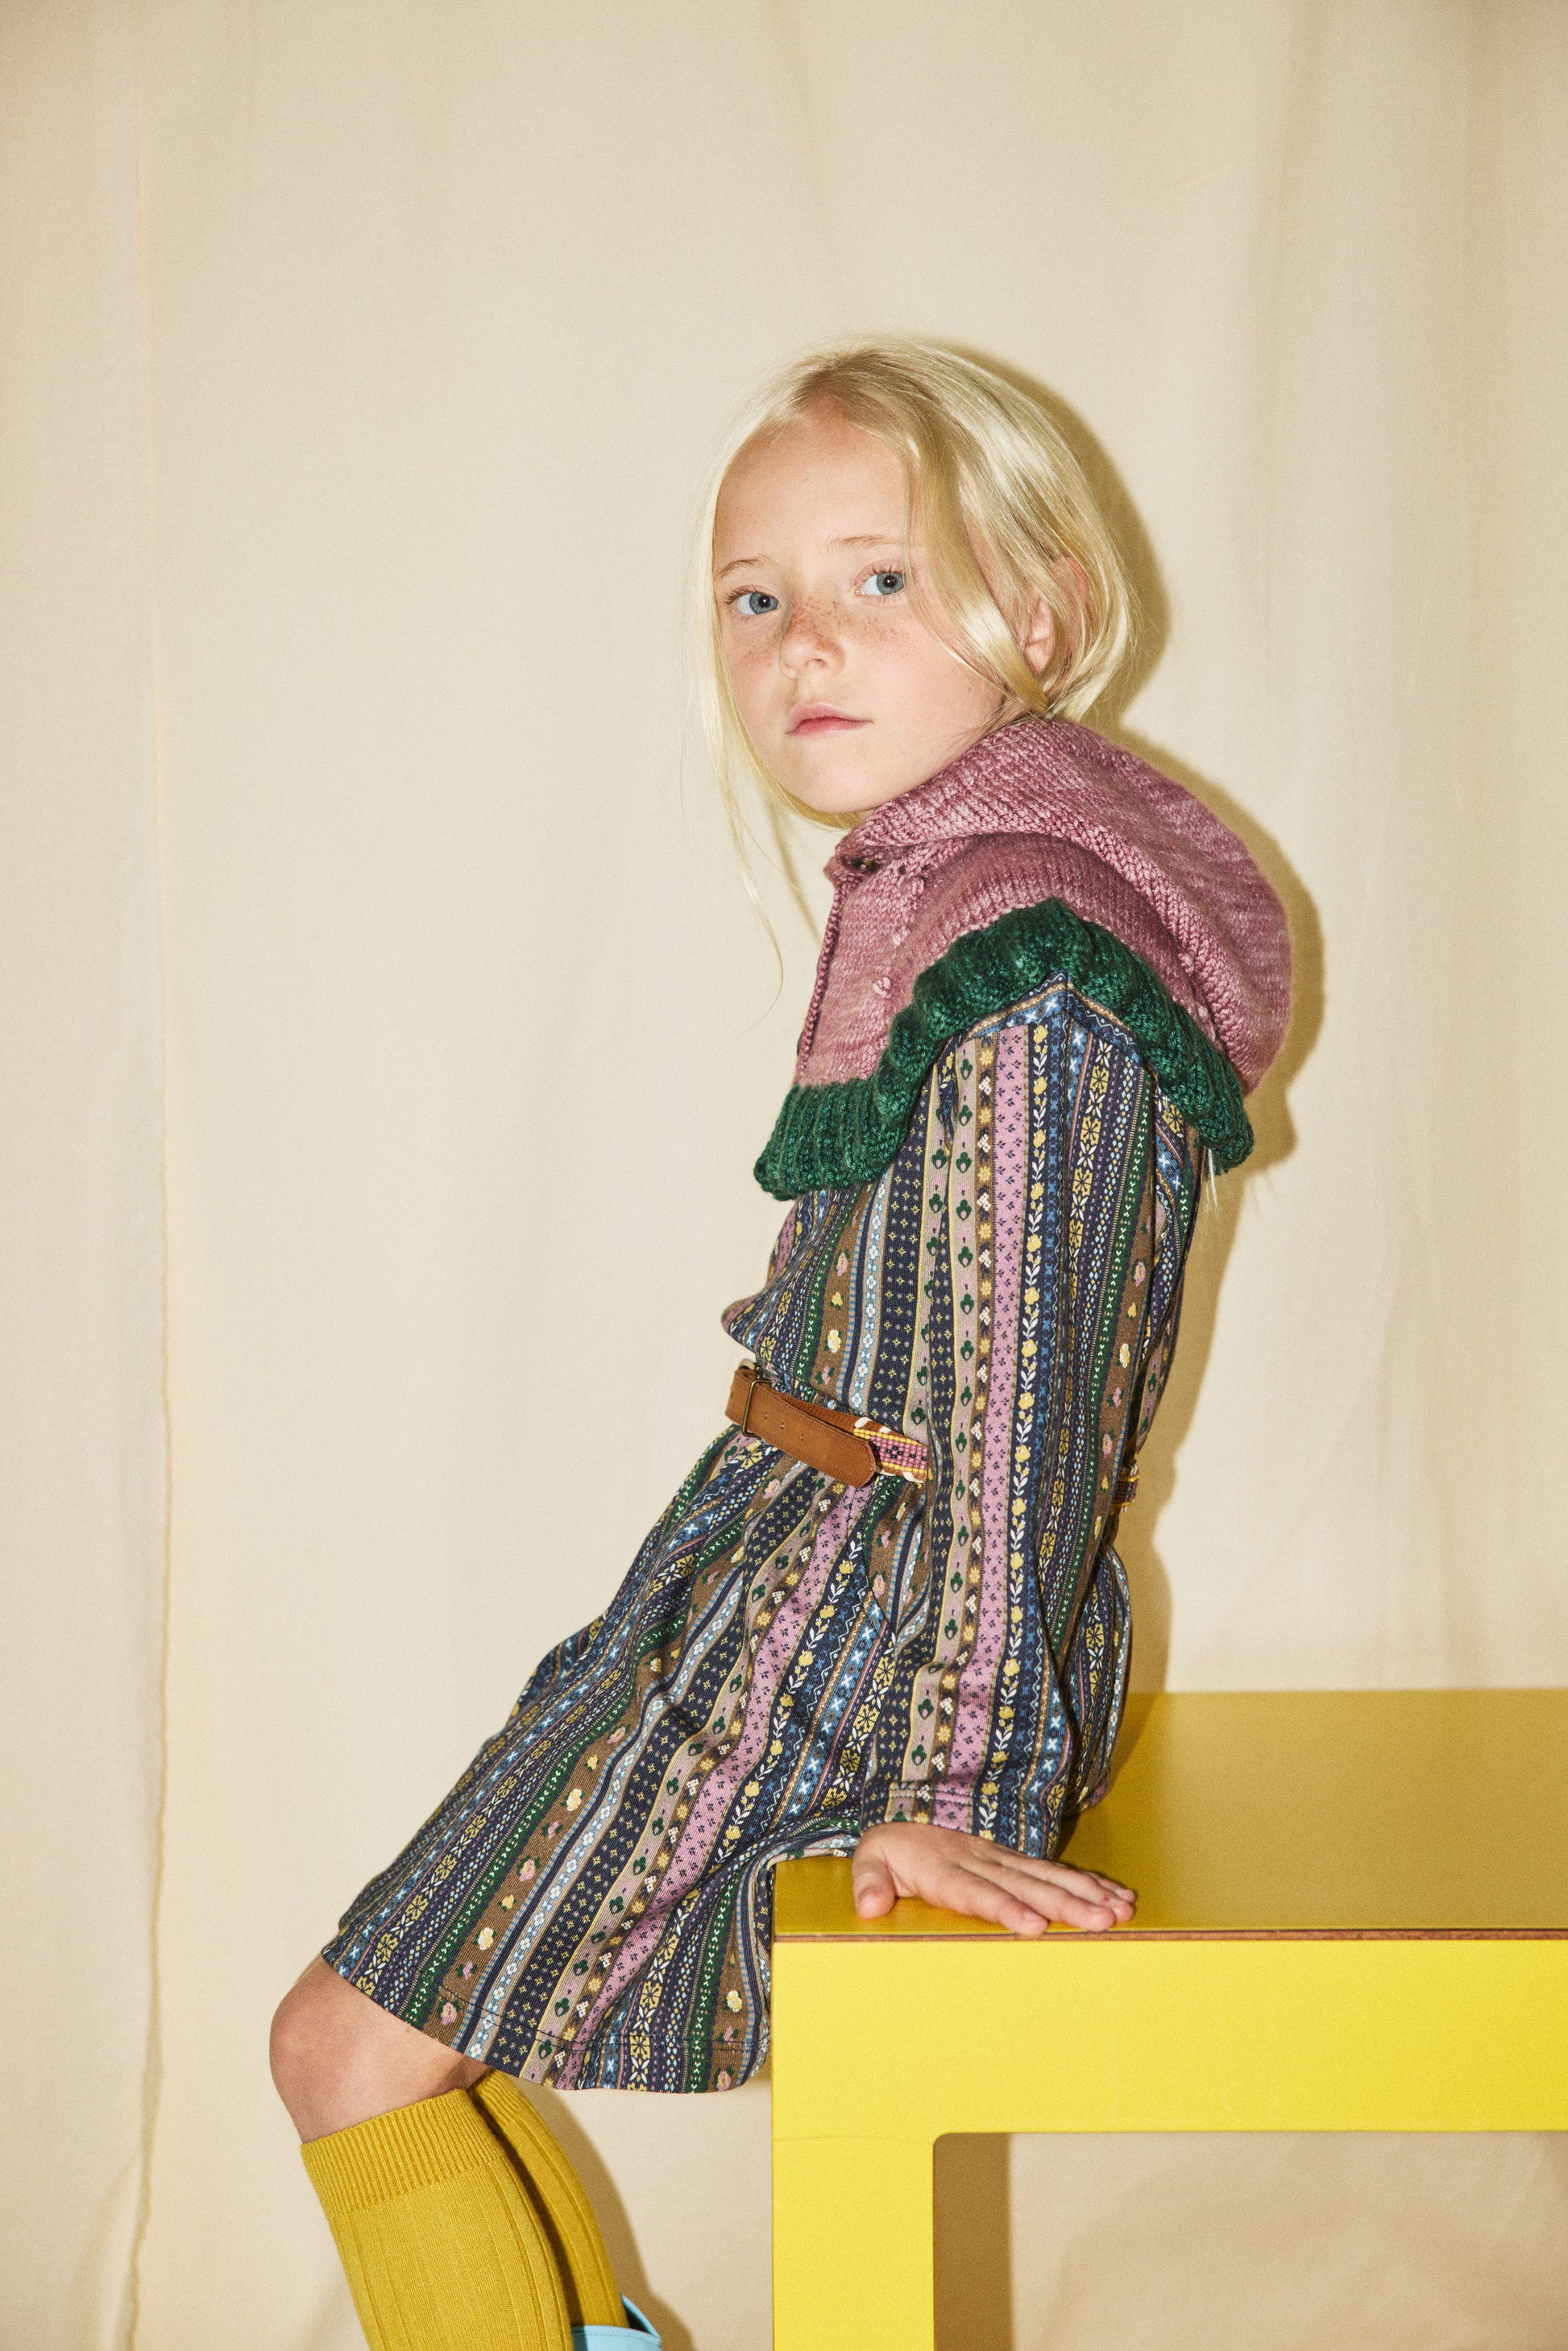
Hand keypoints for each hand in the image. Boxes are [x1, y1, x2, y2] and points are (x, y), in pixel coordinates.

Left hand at [851, 1819, 1134, 1935]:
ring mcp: (1003, 1859)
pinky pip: (1056, 1871)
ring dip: (1087, 1894)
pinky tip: (1119, 1897)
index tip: (1035, 1925)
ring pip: (1050, 1877)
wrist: (908, 1814)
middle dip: (1067, 1904)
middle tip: (1102, 1921)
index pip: (978, 1892)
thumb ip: (868, 1882)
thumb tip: (868, 1906)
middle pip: (1027, 1885)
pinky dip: (1090, 1883)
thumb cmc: (891, 1848)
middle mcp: (981, 1861)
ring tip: (1121, 1911)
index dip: (1007, 1908)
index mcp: (945, 1868)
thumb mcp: (870, 1858)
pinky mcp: (1016, 1861)